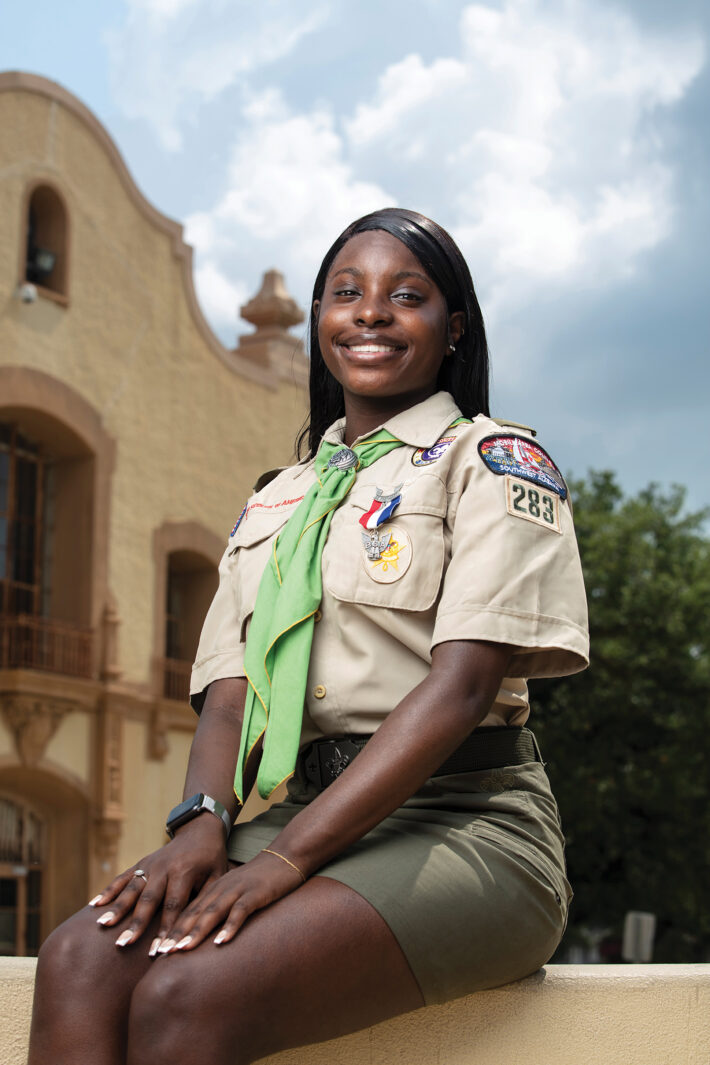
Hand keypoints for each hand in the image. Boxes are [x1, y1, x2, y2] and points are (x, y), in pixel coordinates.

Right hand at [89, 816, 228, 951]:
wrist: (199, 830)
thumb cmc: (211, 859)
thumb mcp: (217, 876)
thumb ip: (205, 899)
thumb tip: (196, 930)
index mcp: (184, 871)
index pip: (174, 906)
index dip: (167, 930)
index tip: (160, 952)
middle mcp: (163, 867)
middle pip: (148, 900)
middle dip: (136, 924)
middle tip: (123, 945)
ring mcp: (149, 864)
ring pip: (131, 889)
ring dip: (117, 908)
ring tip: (103, 926)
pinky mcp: (140, 863)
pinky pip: (122, 878)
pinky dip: (108, 891)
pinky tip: (94, 906)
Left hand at [156, 849, 304, 952]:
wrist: (284, 858)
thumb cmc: (259, 881)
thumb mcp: (234, 892)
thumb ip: (219, 908)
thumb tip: (203, 935)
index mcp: (213, 889)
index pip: (187, 912)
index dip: (171, 931)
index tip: (156, 950)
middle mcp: (220, 889)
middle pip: (194, 913)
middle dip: (177, 934)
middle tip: (161, 953)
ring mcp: (237, 890)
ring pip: (212, 912)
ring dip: (197, 931)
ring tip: (183, 949)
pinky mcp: (255, 893)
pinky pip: (240, 911)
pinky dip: (230, 926)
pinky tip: (222, 942)